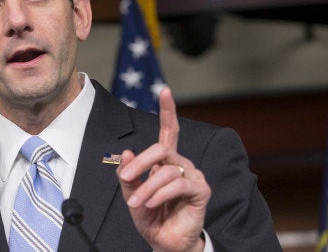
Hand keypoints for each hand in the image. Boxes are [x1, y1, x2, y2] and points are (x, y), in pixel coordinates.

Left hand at [116, 88, 210, 251]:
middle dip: (141, 162)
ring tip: (137, 203)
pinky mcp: (200, 191)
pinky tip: (152, 203)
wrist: (164, 242)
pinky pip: (178, 184)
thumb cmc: (151, 217)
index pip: (169, 131)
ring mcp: (192, 176)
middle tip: (126, 178)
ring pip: (166, 170)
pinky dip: (160, 193)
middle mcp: (181, 164)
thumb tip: (127, 153)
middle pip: (161, 148)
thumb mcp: (132, 195)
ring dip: (146, 187)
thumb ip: (129, 175)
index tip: (164, 91)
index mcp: (166, 161)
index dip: (168, 111)